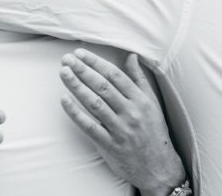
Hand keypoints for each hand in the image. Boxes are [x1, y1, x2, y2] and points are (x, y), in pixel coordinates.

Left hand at [59, 49, 185, 195]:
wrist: (158, 167)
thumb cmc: (154, 131)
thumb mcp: (152, 103)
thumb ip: (139, 79)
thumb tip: (132, 56)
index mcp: (140, 100)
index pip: (114, 75)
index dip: (96, 62)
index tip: (80, 54)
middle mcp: (130, 112)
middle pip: (103, 86)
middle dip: (83, 70)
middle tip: (66, 59)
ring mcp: (119, 129)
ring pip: (95, 103)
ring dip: (77, 86)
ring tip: (63, 73)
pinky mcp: (109, 145)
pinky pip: (90, 127)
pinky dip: (76, 113)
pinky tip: (64, 100)